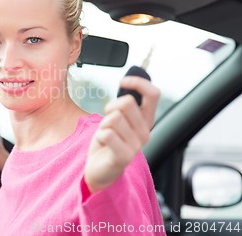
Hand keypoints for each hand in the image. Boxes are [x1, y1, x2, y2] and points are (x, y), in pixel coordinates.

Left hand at [84, 76, 159, 193]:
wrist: (101, 170)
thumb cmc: (108, 141)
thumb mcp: (117, 119)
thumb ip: (124, 105)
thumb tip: (128, 83)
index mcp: (146, 121)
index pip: (153, 94)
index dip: (138, 82)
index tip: (123, 81)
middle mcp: (145, 133)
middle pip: (126, 102)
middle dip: (111, 106)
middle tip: (107, 120)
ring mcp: (136, 146)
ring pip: (113, 118)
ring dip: (104, 124)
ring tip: (106, 135)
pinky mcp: (124, 157)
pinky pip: (107, 134)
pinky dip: (99, 136)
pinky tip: (104, 145)